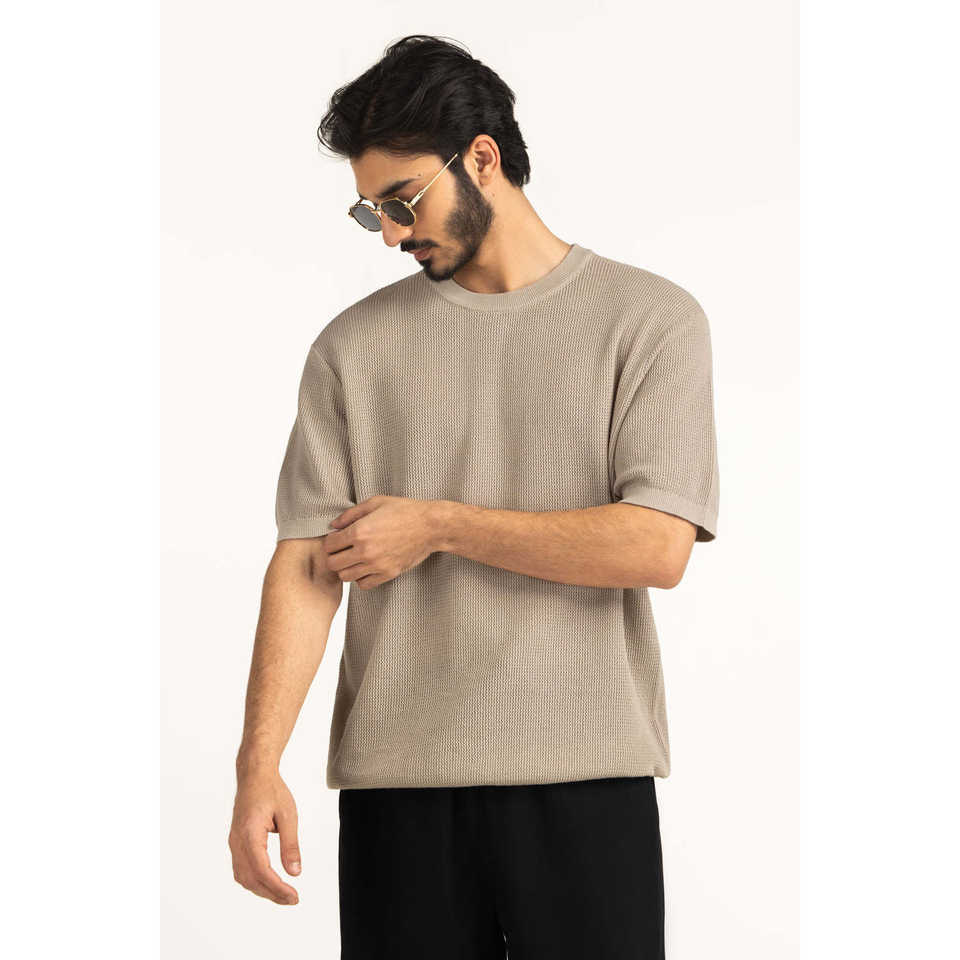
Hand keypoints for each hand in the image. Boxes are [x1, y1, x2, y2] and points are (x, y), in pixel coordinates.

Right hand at [228, 769, 300, 905]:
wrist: (254, 775)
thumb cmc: (272, 791)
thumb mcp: (288, 815)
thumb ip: (290, 845)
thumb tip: (295, 873)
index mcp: (249, 833)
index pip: (262, 870)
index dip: (277, 887)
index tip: (294, 896)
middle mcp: (237, 841)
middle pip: (250, 878)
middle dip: (271, 893)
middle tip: (292, 899)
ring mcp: (234, 842)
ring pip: (243, 877)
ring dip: (262, 890)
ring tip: (283, 895)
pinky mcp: (236, 842)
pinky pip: (241, 868)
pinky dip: (254, 880)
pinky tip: (269, 883)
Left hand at [324, 495, 446, 588]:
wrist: (430, 526)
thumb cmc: (405, 511)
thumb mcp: (375, 503)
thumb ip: (350, 514)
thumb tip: (333, 525)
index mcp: (359, 531)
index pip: (329, 545)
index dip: (330, 541)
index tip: (337, 538)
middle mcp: (365, 551)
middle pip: (333, 564)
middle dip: (334, 556)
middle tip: (343, 549)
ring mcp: (377, 565)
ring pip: (345, 577)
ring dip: (346, 568)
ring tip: (355, 558)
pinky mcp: (388, 574)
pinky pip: (363, 584)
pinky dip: (361, 577)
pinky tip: (367, 566)